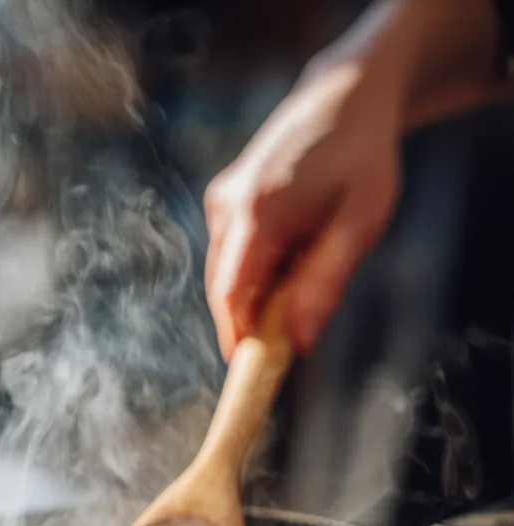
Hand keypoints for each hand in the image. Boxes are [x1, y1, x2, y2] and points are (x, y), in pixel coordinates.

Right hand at [204, 57, 402, 359]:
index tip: (249, 371)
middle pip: (222, 289)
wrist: (343, 96)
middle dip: (247, 323)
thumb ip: (326, 283)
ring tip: (301, 278)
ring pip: (225, 274)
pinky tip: (290, 256)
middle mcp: (228, 204)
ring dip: (254, 296)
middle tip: (284, 346)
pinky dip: (254, 272)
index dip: (235, 337)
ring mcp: (221, 200)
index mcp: (260, 210)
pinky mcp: (222, 201)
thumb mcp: (361, 223)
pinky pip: (230, 255)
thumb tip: (299, 343)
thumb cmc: (363, 160)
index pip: (231, 293)